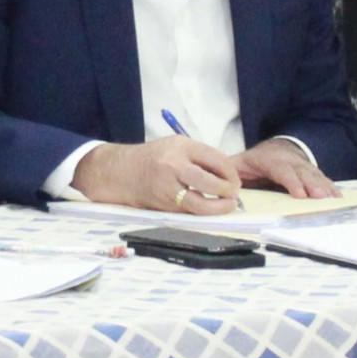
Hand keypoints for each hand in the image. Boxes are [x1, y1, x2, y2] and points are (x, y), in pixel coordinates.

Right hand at [69, 137, 240, 214]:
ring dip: (220, 207)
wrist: (120, 172)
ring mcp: (168, 187)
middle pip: (210, 182)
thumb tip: (229, 173)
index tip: (235, 178)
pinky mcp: (164, 205)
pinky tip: (210, 208)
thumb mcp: (175, 146)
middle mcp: (173, 165)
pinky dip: (204, 211)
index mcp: (180, 146)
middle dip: (228, 190)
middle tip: (234, 193)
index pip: (215, 159)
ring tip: (228, 204)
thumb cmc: (153, 158)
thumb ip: (199, 156)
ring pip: (201, 204)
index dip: (231, 172)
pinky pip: (190, 211)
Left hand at [231, 139, 336, 198]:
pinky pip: (323, 180)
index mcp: (270, 160)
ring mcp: (303, 167)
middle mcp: (290, 162)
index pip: (282, 170)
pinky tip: (339, 199)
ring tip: (333, 200)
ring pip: (315, 176)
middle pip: (303, 173)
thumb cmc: (254, 162)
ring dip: (325, 188)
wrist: (275, 150)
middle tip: (320, 198)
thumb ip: (229, 171)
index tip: (300, 195)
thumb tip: (220, 182)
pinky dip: (332, 189)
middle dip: (312, 186)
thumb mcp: (239, 163)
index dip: (292, 182)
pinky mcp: (313, 174)